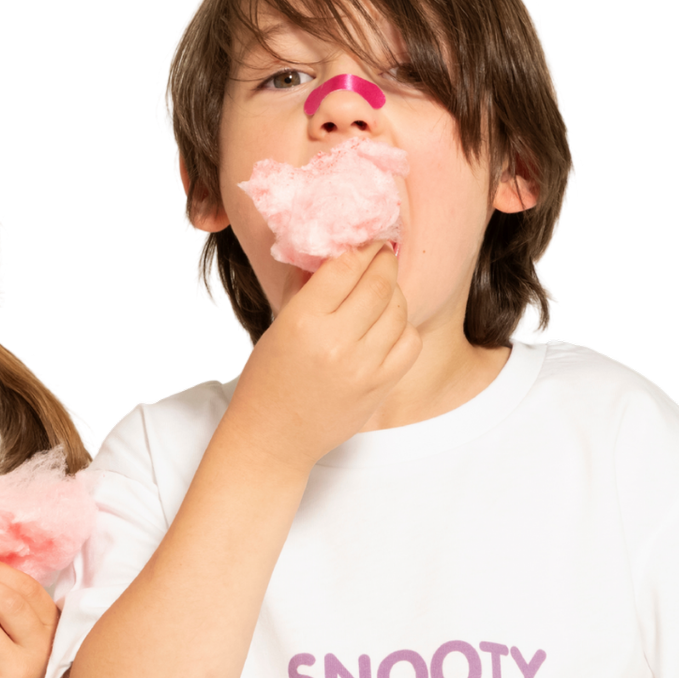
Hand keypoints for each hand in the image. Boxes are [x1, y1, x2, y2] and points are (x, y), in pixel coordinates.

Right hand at [226, 241, 420, 474]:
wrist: (275, 437)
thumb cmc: (269, 378)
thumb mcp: (277, 325)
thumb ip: (304, 285)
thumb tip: (334, 247)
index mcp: (302, 322)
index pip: (345, 266)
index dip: (362, 247)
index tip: (369, 240)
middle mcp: (336, 342)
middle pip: (379, 283)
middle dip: (385, 261)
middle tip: (384, 253)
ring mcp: (363, 366)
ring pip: (398, 309)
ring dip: (395, 292)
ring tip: (383, 290)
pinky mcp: (381, 385)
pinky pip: (410, 341)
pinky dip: (403, 326)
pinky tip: (388, 325)